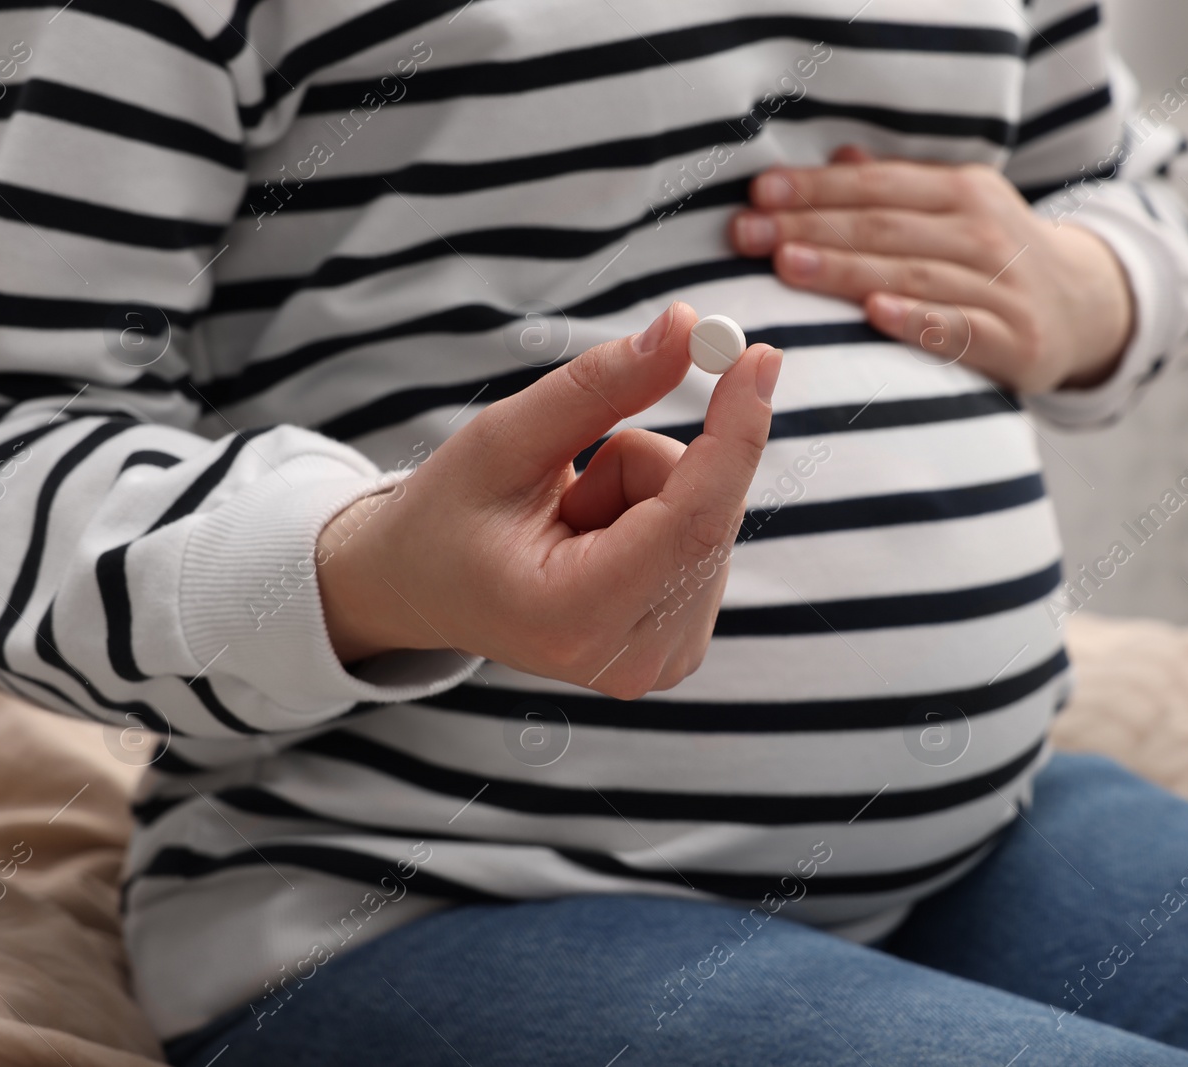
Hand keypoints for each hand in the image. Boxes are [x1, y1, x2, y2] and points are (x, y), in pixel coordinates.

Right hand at [316, 302, 782, 699]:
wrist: (426, 591)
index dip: (734, 436)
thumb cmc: (449, 515)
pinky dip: (661, 517)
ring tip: (570, 523)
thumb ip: (600, 386)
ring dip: (649, 492)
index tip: (761, 357)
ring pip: (709, 519)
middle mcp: (632, 657)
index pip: (691, 521)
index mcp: (573, 617)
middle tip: (575, 475)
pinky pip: (707, 540)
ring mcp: (665, 660)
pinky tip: (597, 543)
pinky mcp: (683, 645)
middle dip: (650, 461)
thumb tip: (688, 327)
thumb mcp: (505, 439)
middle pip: (706, 512)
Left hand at [728, 146, 1134, 393]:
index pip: (878, 187)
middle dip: (810, 228)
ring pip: (912, 275)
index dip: (816, 189)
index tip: (759, 194)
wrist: (1087, 308)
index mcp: (962, 191)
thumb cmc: (997, 256)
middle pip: (885, 228)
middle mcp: (984, 233)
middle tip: (748, 232)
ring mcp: (1001, 288)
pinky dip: (917, 321)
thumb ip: (897, 190)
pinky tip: (873, 314)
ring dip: (846, 270)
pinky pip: (958, 330)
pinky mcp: (1014, 341)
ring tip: (785, 265)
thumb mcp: (958, 208)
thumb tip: (838, 159)